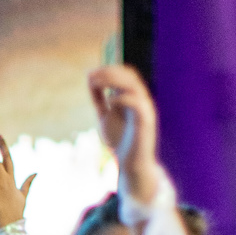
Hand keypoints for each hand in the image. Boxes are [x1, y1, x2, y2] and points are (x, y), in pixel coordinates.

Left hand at [87, 64, 159, 203]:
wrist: (131, 164)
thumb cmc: (119, 140)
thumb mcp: (104, 116)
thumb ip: (99, 99)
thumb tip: (90, 79)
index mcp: (133, 96)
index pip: (125, 74)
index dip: (108, 70)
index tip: (89, 75)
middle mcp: (142, 100)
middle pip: (131, 75)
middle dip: (110, 72)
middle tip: (91, 77)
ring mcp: (146, 110)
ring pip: (135, 85)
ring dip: (114, 81)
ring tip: (97, 84)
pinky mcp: (146, 122)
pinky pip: (138, 103)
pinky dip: (122, 99)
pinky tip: (109, 103)